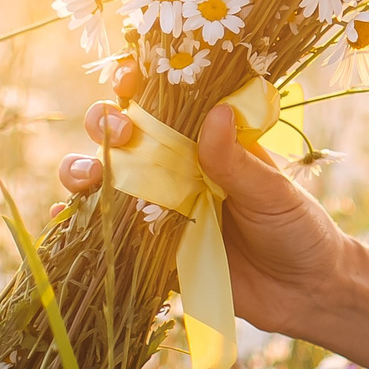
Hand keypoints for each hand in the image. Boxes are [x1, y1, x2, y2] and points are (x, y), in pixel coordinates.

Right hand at [57, 66, 354, 337]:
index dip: (139, 85)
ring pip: (105, 181)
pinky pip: (107, 235)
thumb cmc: (297, 228)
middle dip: (105, 126)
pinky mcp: (151, 252)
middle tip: (118, 132)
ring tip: (87, 177)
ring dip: (83, 171)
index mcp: (206, 143)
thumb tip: (215, 112)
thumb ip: (237, 161)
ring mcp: (159, 210)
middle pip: (123, 138)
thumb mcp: (273, 192)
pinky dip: (79, 226)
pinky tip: (63, 219)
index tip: (127, 76)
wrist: (305, 292)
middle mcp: (176, 170)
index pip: (166, 104)